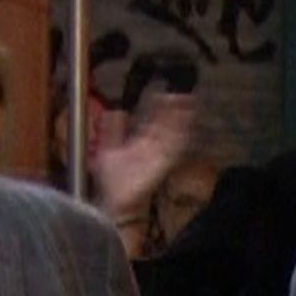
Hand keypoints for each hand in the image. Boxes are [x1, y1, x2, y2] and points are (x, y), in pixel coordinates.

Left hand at [91, 89, 195, 224]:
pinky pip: (176, 148)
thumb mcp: (109, 149)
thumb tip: (116, 111)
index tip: (163, 94)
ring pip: (174, 133)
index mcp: (141, 144)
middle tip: (180, 94)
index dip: (158, 108)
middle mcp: (153, 148)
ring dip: (181, 120)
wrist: (117, 200)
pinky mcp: (164, 164)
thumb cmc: (112, 181)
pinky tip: (186, 125)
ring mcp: (160, 156)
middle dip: (174, 110)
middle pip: (167, 125)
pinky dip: (181, 137)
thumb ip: (113, 130)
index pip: (153, 122)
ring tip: (186, 104)